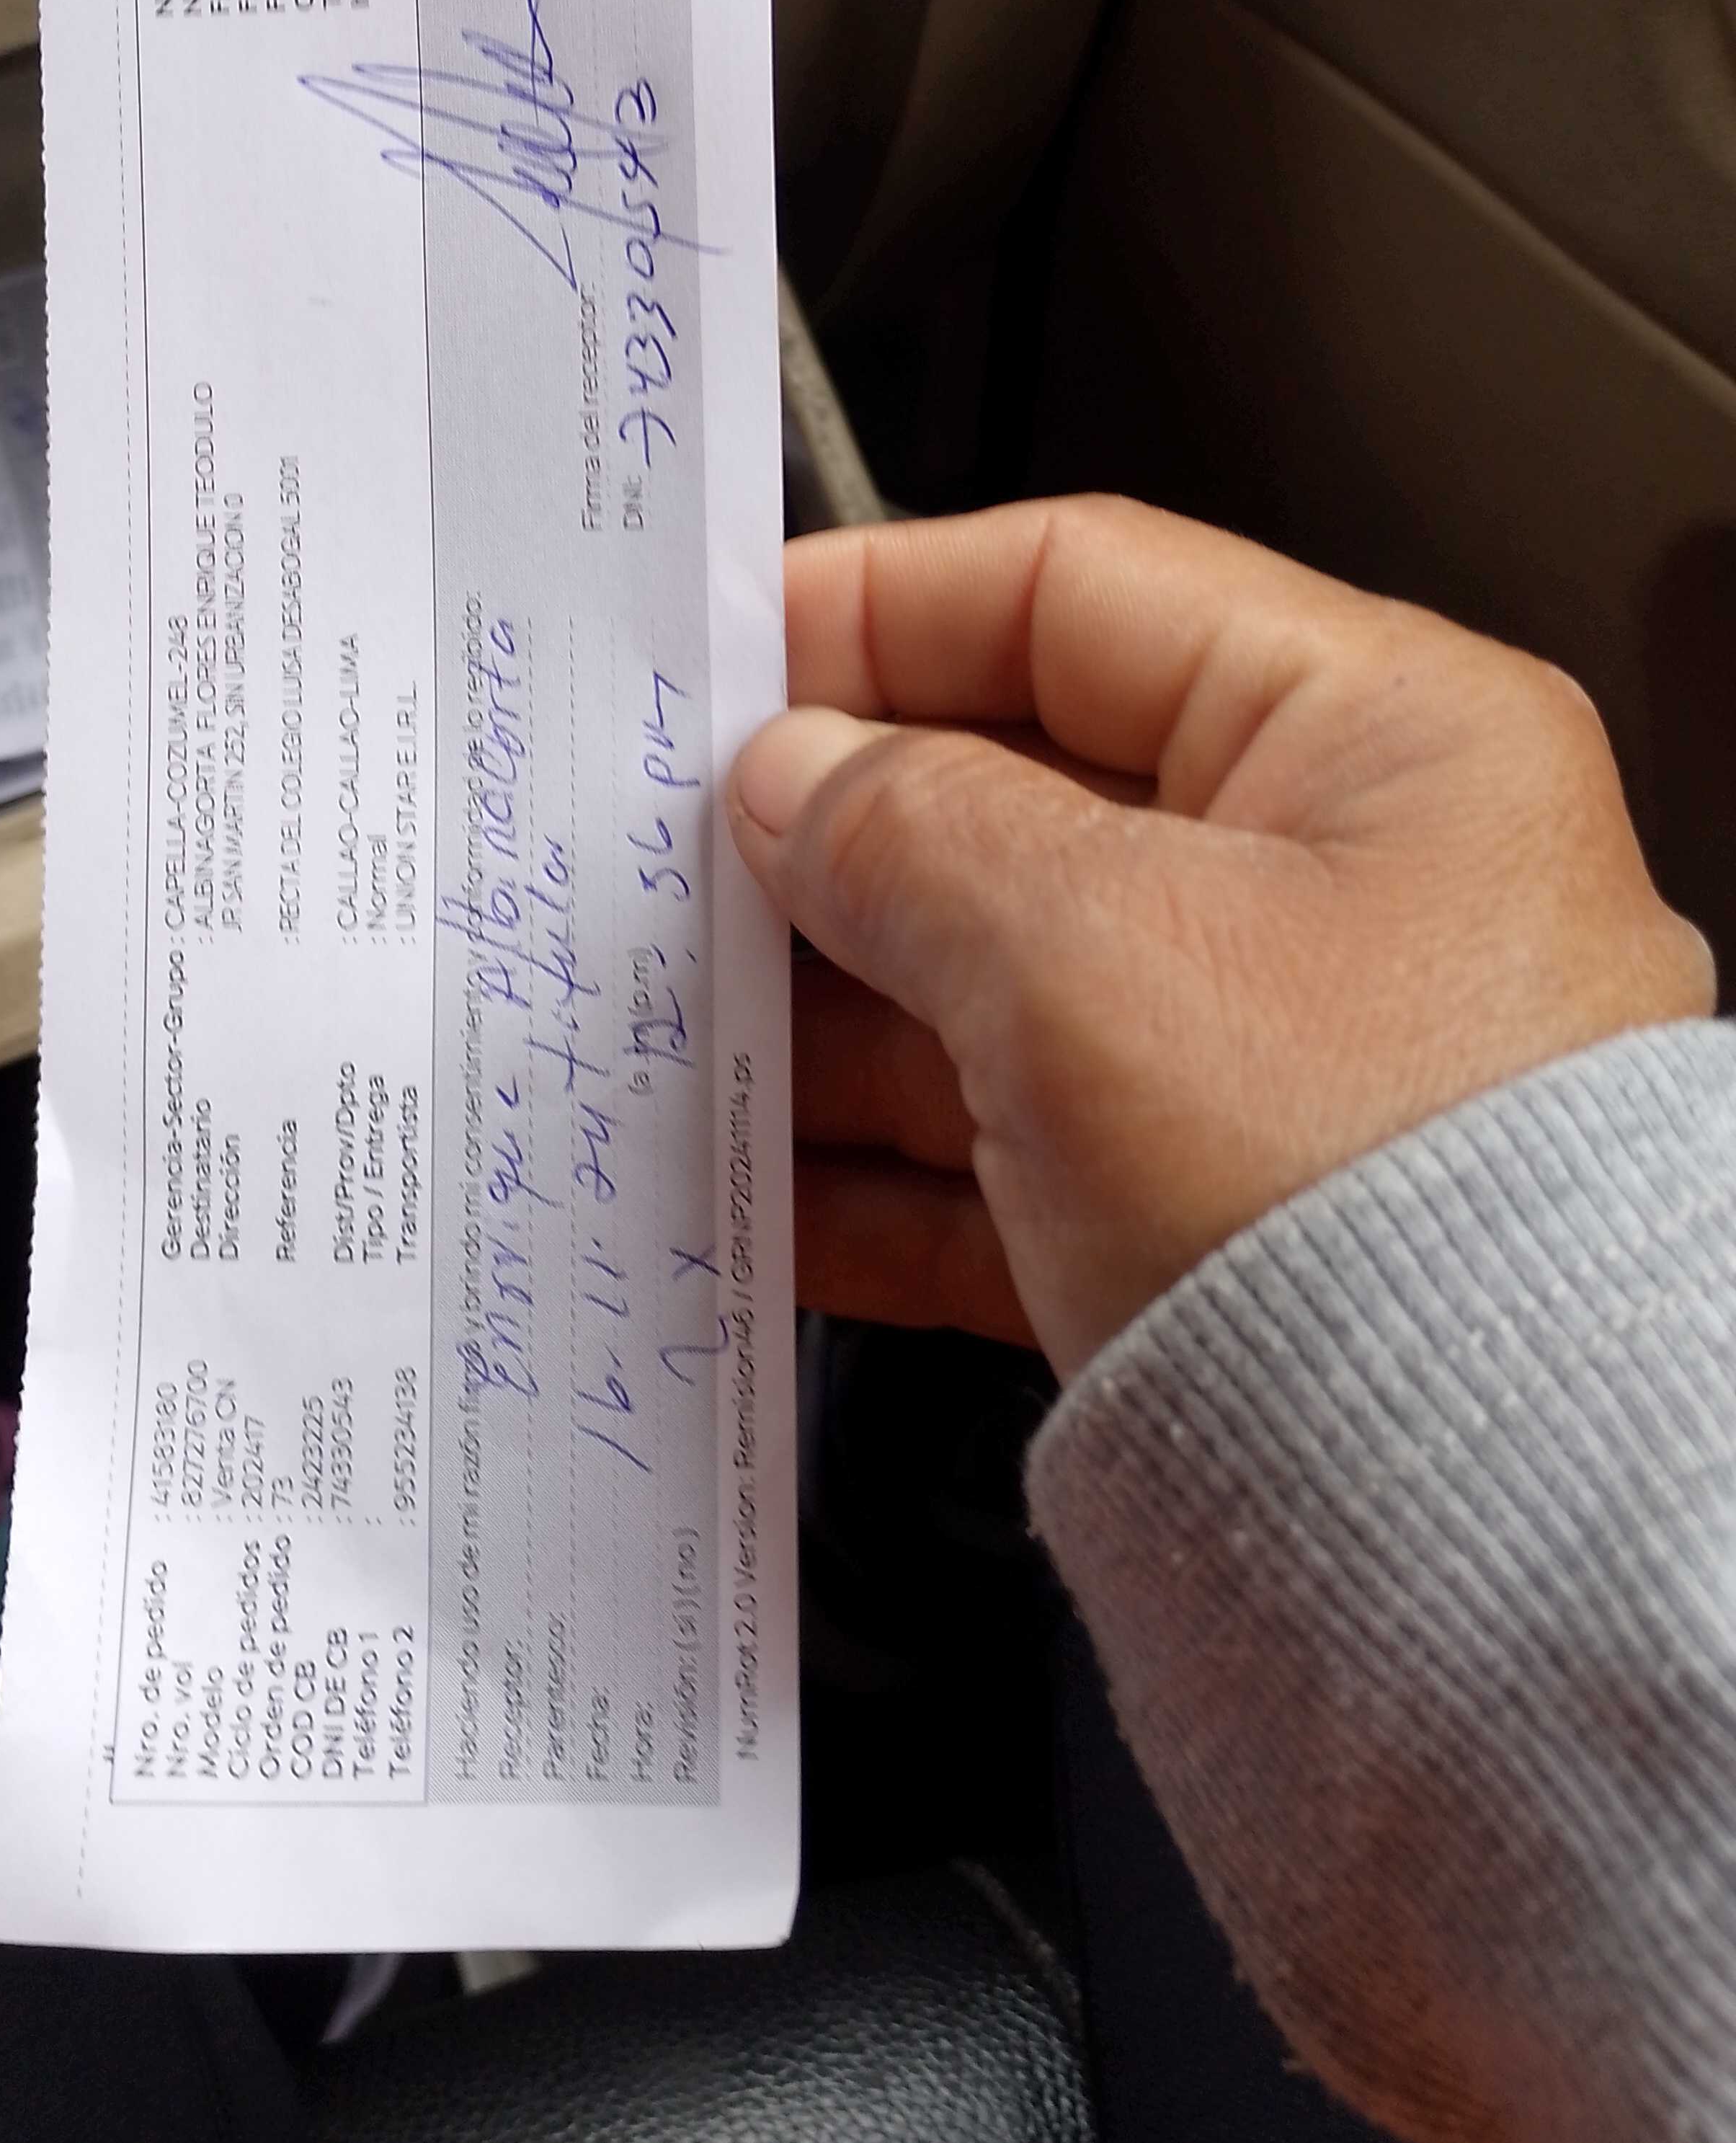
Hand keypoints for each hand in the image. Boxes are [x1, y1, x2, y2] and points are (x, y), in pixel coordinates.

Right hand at [729, 498, 1715, 1378]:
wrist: (1488, 1548)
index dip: (880, 610)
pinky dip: (875, 1182)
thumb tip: (791, 778)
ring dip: (821, 1026)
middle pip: (1018, 805)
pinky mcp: (1213, 1235)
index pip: (1082, 594)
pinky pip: (1008, 1171)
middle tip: (654, 865)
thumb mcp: (1089, 953)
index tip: (721, 659)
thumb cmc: (1369, 1210)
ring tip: (665, 1033)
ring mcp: (1276, 1074)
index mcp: (1380, 744)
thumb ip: (908, 831)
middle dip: (823, 848)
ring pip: (993, 1002)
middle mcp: (1345, 893)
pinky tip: (755, 1193)